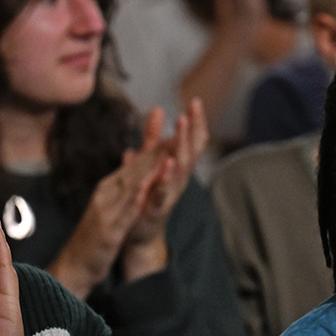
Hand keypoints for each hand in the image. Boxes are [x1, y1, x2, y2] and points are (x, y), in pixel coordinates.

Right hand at [47, 144, 167, 297]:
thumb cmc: (96, 233)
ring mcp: (106, 212)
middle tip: (176, 135)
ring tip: (164, 157)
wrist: (75, 263)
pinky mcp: (107, 232)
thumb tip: (132, 158)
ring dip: (146, 172)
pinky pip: (123, 215)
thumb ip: (122, 182)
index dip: (155, 148)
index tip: (174, 132)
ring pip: (129, 188)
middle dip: (154, 153)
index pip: (135, 164)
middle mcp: (107, 194)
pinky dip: (134, 202)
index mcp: (109, 187)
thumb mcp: (111, 204)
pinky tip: (146, 192)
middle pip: (133, 170)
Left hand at [124, 101, 207, 249]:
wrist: (139, 234)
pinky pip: (165, 191)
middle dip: (193, 129)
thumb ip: (153, 138)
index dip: (196, 122)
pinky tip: (167, 162)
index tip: (195, 101)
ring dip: (183, 146)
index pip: (193, 141)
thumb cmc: (147, 196)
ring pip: (183, 168)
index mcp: (179, 167)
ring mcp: (171, 193)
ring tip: (182, 125)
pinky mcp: (158, 207)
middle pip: (192, 151)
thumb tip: (157, 108)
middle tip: (192, 109)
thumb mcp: (150, 162)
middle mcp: (180, 179)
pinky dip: (167, 176)